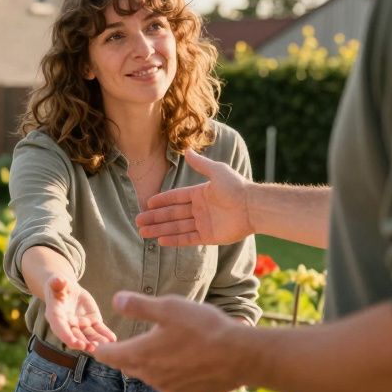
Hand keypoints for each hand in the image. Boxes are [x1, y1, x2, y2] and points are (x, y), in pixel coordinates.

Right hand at [43, 274, 116, 350]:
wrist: (68, 290)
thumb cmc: (58, 285)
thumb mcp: (56, 282)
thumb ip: (56, 283)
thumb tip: (57, 280)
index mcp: (55, 316)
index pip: (60, 328)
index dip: (67, 337)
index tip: (76, 344)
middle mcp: (68, 324)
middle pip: (75, 335)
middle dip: (84, 343)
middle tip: (92, 348)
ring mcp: (81, 325)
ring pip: (89, 335)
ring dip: (96, 341)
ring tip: (106, 346)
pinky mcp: (92, 322)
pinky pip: (99, 329)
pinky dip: (105, 334)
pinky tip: (113, 339)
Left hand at [90, 292, 248, 391]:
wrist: (240, 356)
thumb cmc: (203, 327)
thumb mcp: (168, 307)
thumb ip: (138, 305)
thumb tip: (115, 300)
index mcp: (139, 354)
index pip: (107, 355)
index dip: (103, 347)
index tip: (100, 343)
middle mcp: (149, 376)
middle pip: (127, 366)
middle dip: (125, 355)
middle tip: (127, 344)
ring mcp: (167, 388)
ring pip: (149, 375)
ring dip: (151, 364)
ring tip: (163, 348)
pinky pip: (169, 384)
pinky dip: (170, 373)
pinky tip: (184, 361)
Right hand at [137, 148, 252, 245]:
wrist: (253, 206)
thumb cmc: (236, 187)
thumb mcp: (217, 171)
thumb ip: (201, 164)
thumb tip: (187, 151)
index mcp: (200, 194)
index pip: (176, 198)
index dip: (161, 201)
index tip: (147, 204)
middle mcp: (200, 209)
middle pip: (173, 214)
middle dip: (155, 218)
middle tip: (138, 221)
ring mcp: (204, 223)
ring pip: (177, 227)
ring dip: (160, 229)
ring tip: (144, 233)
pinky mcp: (209, 236)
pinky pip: (188, 239)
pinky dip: (174, 240)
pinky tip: (161, 240)